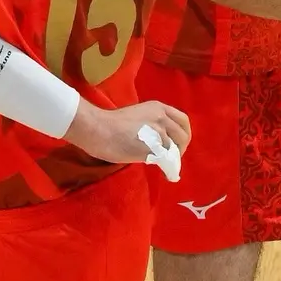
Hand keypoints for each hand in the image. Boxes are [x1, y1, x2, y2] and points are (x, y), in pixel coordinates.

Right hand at [63, 98, 191, 164]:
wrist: (97, 129)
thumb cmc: (110, 123)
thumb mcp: (137, 116)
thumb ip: (153, 125)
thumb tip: (162, 142)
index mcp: (158, 107)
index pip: (183, 120)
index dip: (183, 134)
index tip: (177, 143)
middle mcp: (162, 118)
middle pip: (184, 136)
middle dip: (181, 148)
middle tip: (170, 157)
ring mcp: (159, 133)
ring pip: (176, 149)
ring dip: (172, 158)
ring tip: (162, 164)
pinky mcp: (153, 148)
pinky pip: (167, 161)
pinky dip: (168, 168)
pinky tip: (163, 172)